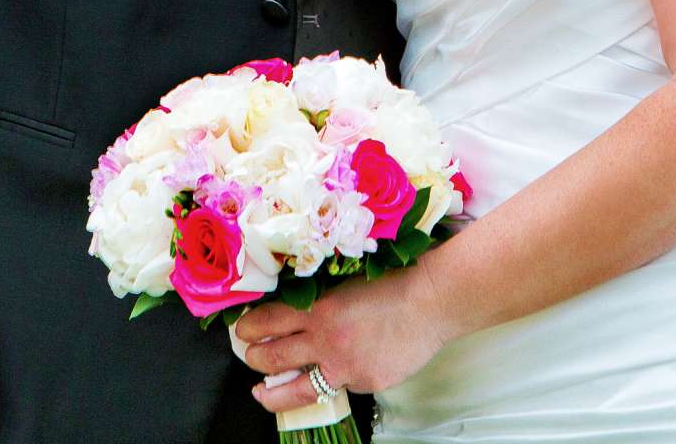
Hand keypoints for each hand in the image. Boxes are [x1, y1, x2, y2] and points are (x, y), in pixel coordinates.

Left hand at [231, 271, 452, 414]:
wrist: (432, 302)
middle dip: (254, 358)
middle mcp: (325, 340)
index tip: (243, 330)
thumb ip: (319, 300)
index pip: (268, 321)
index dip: (249, 328)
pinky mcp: (364, 383)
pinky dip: (331, 383)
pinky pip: (338, 388)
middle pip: (272, 357)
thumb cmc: (395, 283)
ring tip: (261, 392)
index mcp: (318, 307)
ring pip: (294, 389)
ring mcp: (344, 366)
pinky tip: (331, 376)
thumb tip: (294, 313)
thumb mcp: (346, 283)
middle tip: (249, 356)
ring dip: (271, 392)